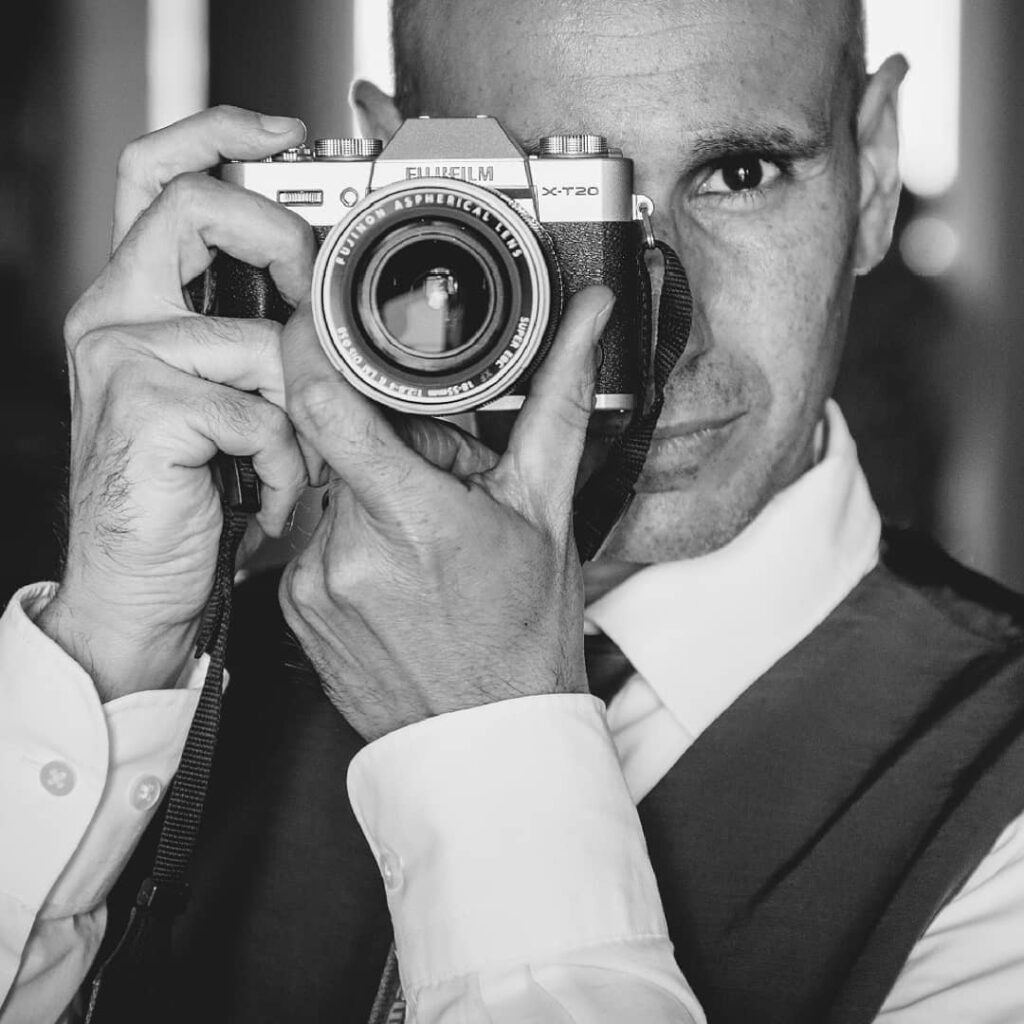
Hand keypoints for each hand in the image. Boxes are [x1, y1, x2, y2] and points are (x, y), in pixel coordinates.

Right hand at [38, 107, 313, 699]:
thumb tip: (326, 308)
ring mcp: (120, 356)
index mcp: (136, 301)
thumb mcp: (231, 405)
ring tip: (283, 468)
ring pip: (260, 338)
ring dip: (299, 415)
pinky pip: (262, 412)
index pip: (156, 176)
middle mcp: (114, 313)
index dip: (219, 133)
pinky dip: (285, 466)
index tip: (284, 133)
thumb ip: (262, 343)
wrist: (142, 590)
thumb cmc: (192, 498)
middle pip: (194, 206)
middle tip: (316, 302)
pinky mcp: (145, 405)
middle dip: (281, 241)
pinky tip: (263, 497)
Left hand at [280, 286, 614, 740]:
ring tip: (422, 544)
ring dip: (372, 494)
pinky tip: (395, 574)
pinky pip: (314, 539)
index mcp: (412, 518)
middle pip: (343, 444)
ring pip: (331, 491)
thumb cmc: (522, 636)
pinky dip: (352, 538)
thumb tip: (585, 323)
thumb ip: (556, 403)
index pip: (327, 402)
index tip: (324, 322)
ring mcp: (312, 584)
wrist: (487, 737)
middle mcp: (347, 551)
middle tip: (440, 487)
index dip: (314, 346)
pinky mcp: (294, 608)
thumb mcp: (545, 513)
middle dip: (390, 444)